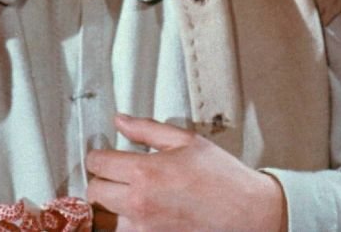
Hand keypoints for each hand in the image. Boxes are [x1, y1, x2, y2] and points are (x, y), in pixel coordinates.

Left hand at [86, 113, 286, 231]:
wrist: (247, 212)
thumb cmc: (222, 177)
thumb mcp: (187, 141)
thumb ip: (147, 129)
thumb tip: (120, 121)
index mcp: (145, 172)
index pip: (97, 163)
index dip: (99, 155)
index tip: (105, 154)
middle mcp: (137, 202)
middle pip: (94, 191)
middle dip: (102, 179)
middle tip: (117, 173)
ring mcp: (141, 227)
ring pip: (103, 216)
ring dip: (111, 204)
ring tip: (130, 194)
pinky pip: (122, 231)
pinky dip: (125, 222)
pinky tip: (143, 210)